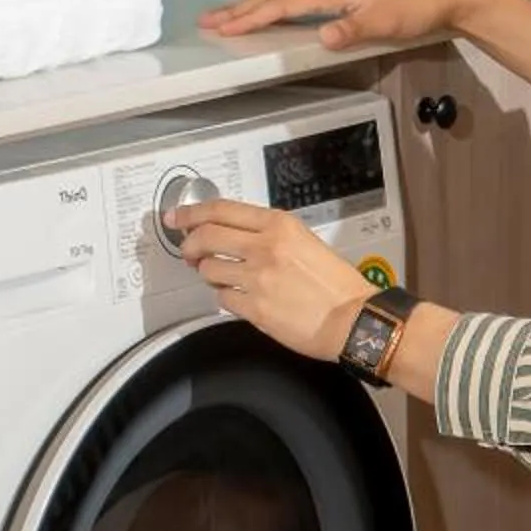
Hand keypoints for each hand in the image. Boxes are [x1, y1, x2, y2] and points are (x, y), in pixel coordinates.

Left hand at [172, 199, 369, 362]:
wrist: (354, 320)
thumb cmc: (337, 284)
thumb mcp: (305, 242)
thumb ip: (270, 235)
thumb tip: (234, 237)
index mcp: (280, 225)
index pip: (221, 210)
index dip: (191, 213)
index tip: (176, 217)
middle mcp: (265, 247)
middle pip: (206, 236)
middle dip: (190, 245)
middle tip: (189, 252)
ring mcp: (258, 278)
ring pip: (209, 269)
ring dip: (208, 273)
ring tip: (222, 277)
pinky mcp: (254, 308)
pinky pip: (222, 298)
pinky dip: (225, 297)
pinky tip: (239, 297)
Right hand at [199, 0, 479, 53]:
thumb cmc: (417, 8)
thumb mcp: (386, 22)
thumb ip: (353, 30)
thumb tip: (323, 37)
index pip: (283, 5)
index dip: (252, 17)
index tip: (225, 27)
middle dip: (241, 9)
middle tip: (209, 21)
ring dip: (255, 7)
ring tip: (230, 17)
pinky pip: (299, 2)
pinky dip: (277, 8)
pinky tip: (274, 16)